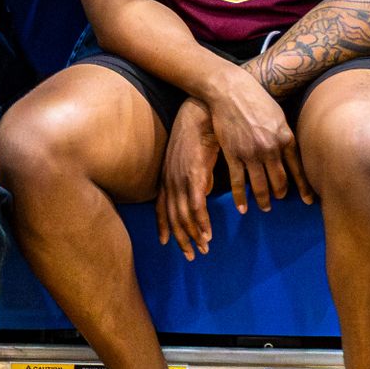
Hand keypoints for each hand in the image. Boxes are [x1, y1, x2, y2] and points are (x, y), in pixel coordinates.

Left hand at [156, 97, 218, 259]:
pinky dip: (202, 222)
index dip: (164, 227)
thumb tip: (204, 192)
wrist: (202, 113)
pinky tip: (208, 233)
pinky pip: (196, 205)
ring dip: (194, 235)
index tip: (168, 243)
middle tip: (192, 255)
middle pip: (172, 217)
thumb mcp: (193, 159)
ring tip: (204, 248)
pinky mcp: (194, 175)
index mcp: (168, 177)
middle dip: (182, 239)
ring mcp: (180, 178)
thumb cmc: (199, 134)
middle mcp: (170, 180)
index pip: (161, 208)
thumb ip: (196, 177)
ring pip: (183, 215)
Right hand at [203, 65, 306, 214]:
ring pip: (260, 185)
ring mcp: (251, 153)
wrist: (230, 90)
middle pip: (279, 181)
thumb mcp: (278, 116)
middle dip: (281, 194)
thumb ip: (284, 136)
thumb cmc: (255, 99)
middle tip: (279, 200)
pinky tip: (242, 208)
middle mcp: (270, 148)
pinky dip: (240, 198)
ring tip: (265, 207)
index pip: (297, 169)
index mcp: (285, 138)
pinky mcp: (233, 154)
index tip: (309, 200)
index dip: (304, 187)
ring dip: (263, 200)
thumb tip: (289, 153)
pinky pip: (238, 182)